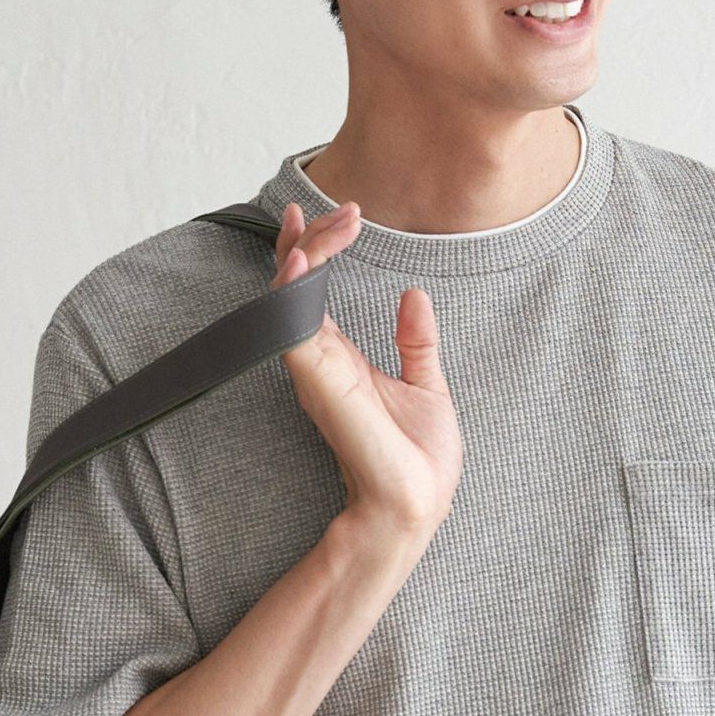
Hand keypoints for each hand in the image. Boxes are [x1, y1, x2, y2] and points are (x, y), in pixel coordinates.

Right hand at [270, 199, 463, 543]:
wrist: (417, 504)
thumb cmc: (418, 461)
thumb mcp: (428, 387)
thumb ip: (416, 343)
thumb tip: (415, 295)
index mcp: (342, 360)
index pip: (314, 292)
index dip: (317, 249)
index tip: (342, 216)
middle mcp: (320, 362)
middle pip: (294, 287)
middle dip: (306, 241)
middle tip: (332, 211)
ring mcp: (315, 372)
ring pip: (286, 301)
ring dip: (296, 257)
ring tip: (308, 225)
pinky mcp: (318, 384)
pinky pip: (290, 330)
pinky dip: (290, 294)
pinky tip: (301, 261)